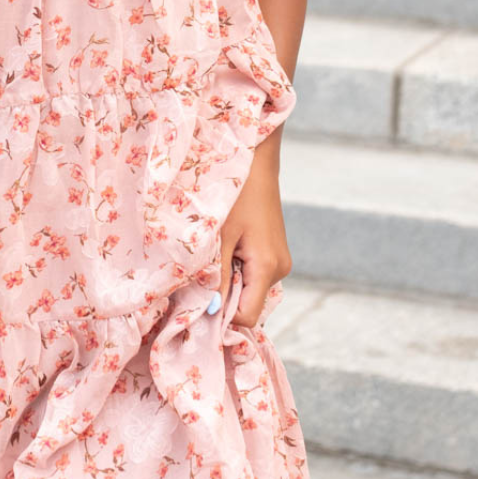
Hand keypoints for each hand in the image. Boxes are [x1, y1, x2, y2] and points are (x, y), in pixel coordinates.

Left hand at [216, 140, 290, 326]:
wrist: (255, 161)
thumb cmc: (235, 193)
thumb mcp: (218, 236)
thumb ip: (214, 276)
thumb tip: (208, 312)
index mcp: (268, 268)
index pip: (246, 317)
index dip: (220, 314)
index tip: (197, 298)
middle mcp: (280, 270)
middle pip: (247, 305)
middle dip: (222, 296)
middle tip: (200, 270)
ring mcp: (279, 262)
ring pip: (247, 290)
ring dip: (227, 281)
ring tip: (214, 252)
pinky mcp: (274, 254)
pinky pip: (251, 276)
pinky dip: (234, 270)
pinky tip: (225, 247)